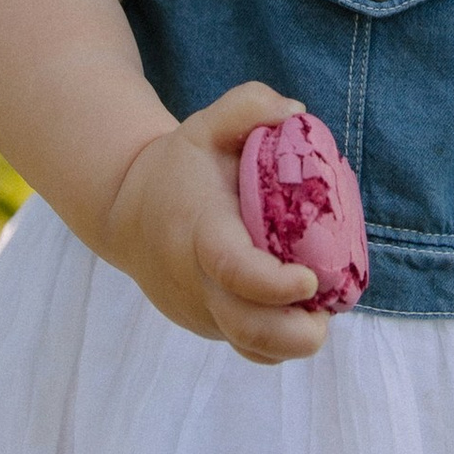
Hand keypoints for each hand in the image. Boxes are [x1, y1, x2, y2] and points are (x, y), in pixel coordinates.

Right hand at [101, 80, 332, 366]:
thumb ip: (248, 106)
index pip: (234, 270)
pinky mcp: (208, 325)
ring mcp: (201, 310)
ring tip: (319, 314)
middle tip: (326, 315)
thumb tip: (298, 115)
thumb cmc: (180, 168)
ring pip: (250, 346)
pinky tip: (299, 316)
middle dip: (294, 333)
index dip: (274, 284)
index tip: (310, 280)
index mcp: (200, 232)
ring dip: (292, 341)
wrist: (127, 212)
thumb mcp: (205, 125)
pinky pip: (248, 346)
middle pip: (247, 328)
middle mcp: (197, 281)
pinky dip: (278, 341)